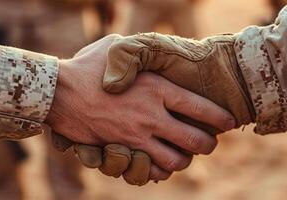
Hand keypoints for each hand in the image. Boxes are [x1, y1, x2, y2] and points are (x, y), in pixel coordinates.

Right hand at [45, 34, 234, 182]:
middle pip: (197, 141)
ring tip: (183, 155)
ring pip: (176, 162)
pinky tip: (158, 163)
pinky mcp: (121, 150)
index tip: (228, 122)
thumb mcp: (117, 47)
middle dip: (208, 145)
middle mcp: (152, 115)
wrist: (59, 93)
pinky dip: (158, 171)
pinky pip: (149, 172)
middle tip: (208, 143)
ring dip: (184, 161)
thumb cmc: (88, 67)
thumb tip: (154, 53)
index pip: (202, 108)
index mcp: (157, 88)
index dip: (221, 118)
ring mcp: (137, 137)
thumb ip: (140, 51)